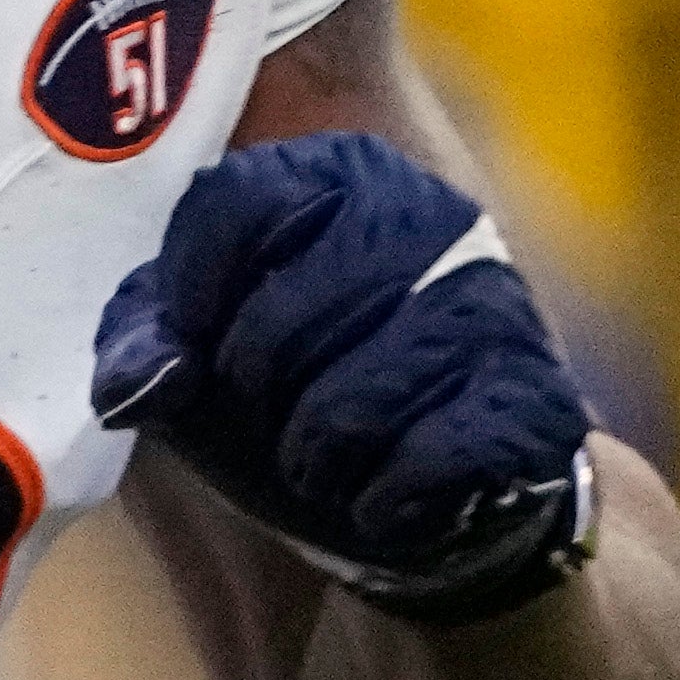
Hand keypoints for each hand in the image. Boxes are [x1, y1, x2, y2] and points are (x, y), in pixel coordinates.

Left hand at [93, 130, 597, 620]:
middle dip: (250, 406)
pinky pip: (420, 464)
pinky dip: (378, 503)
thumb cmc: (301, 397)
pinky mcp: (532, 394)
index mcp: (339, 176)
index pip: (229, 203)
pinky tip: (387, 498)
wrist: (436, 489)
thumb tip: (149, 378)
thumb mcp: (204, 359)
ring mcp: (488, 303)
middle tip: (274, 427)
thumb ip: (147, 341)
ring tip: (327, 467)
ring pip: (345, 408)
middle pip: (273, 325)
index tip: (194, 351)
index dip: (188, 294)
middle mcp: (426, 215)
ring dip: (312, 465)